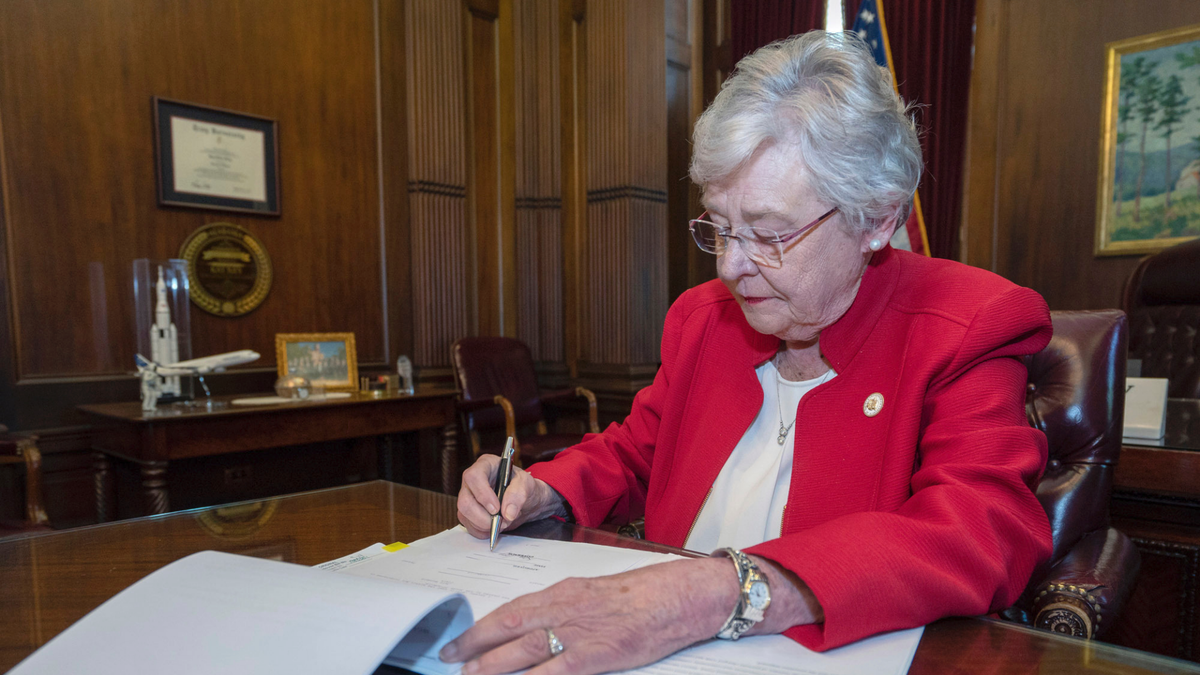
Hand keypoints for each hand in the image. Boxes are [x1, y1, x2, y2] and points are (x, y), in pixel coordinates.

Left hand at [439, 557, 739, 674]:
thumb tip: (537, 627)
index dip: (482, 627)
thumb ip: (566, 608)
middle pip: (508, 628)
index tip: (461, 640)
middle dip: (475, 646)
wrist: (678, 596)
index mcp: (564, 591)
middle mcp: (564, 608)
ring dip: (492, 665)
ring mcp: (579, 633)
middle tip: (451, 658)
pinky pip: (554, 672)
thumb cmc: (643, 594)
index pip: (512, 609)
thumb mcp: (595, 592)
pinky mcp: (596, 656)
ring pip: (523, 651)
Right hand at [457, 454, 564, 538]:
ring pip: (464, 515)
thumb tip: (508, 513)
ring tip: (502, 523)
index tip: (496, 509)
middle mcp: (472, 480)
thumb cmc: (523, 487)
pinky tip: (494, 527)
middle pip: (465, 500)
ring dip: (484, 525)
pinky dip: (482, 531)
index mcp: (486, 465)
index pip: (474, 477)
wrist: (524, 500)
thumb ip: (519, 495)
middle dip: (482, 517)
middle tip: (501, 521)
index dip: (482, 494)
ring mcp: (467, 496)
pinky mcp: (467, 512)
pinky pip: (468, 525)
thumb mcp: (527, 485)